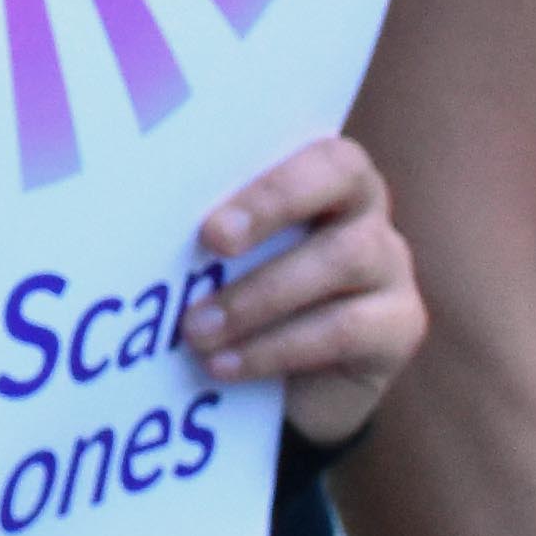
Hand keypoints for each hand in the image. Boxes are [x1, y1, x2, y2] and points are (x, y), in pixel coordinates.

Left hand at [179, 134, 422, 447]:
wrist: (281, 389)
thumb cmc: (233, 292)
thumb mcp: (214, 257)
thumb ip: (201, 228)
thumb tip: (134, 215)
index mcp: (317, 171)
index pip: (316, 147)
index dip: (270, 180)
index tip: (211, 224)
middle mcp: (365, 206)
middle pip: (342, 179)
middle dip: (270, 208)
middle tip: (209, 244)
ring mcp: (390, 264)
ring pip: (343, 258)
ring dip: (259, 296)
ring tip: (196, 330)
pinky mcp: (400, 325)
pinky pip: (347, 328)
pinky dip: (277, 348)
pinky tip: (225, 364)